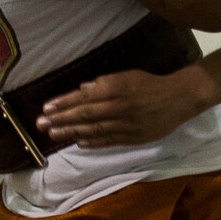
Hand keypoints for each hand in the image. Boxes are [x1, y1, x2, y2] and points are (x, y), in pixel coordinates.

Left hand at [38, 65, 215, 147]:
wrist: (180, 98)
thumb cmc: (150, 84)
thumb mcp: (127, 76)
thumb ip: (104, 83)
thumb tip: (82, 89)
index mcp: (116, 89)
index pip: (84, 98)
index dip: (64, 104)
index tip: (46, 108)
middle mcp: (119, 107)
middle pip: (85, 115)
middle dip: (61, 120)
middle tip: (41, 124)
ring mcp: (127, 124)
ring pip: (94, 130)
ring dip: (71, 133)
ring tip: (53, 134)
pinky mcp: (134, 138)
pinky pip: (109, 140)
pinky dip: (93, 142)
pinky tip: (78, 143)